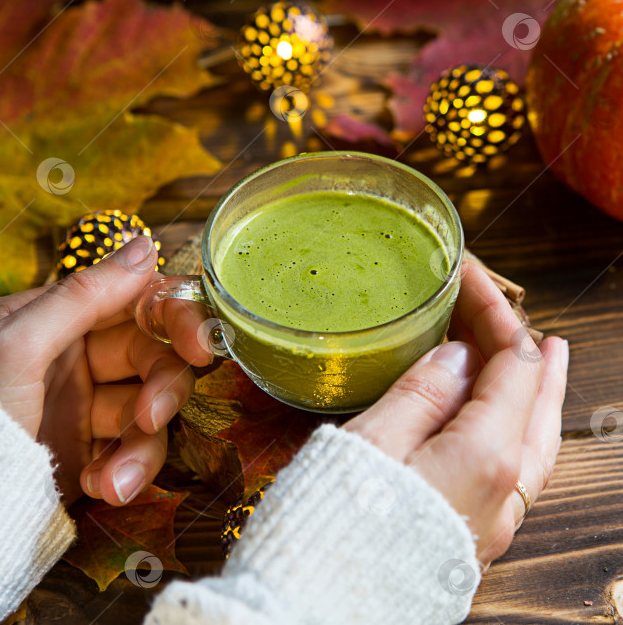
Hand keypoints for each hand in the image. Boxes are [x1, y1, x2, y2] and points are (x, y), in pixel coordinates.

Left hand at [0, 236, 211, 505]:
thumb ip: (84, 295)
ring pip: (151, 408)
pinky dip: (127, 471)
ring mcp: (88, 405)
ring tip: (112, 481)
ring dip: (142, 446)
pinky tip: (96, 487)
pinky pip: (136, 450)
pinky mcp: (96, 450)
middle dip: (161, 388)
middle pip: (153, 356)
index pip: (135, 302)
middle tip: (152, 415)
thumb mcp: (17, 344)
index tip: (198, 347)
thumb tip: (145, 246)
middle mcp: (78, 356)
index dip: (174, 319)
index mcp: (58, 318)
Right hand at [344, 262, 567, 566]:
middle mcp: (504, 489)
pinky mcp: (472, 533)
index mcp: (484, 455)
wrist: (321, 607)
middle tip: (508, 310)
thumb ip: (422, 394)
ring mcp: (493, 517)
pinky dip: (522, 427)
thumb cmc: (338, 522)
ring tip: (545, 356)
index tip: (468, 275)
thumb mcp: (374, 441)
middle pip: (535, 399)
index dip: (493, 310)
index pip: (512, 362)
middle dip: (520, 344)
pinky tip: (509, 419)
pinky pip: (518, 468)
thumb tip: (458, 357)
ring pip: (537, 438)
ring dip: (536, 389)